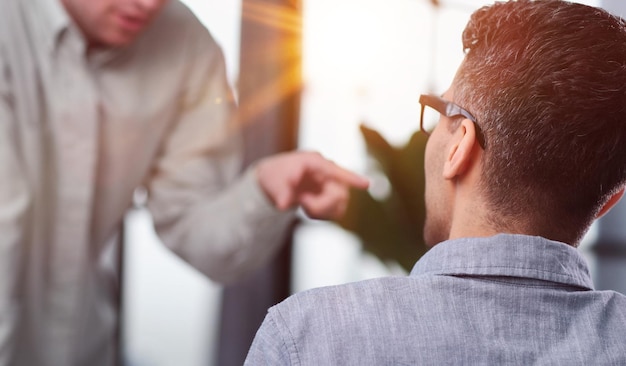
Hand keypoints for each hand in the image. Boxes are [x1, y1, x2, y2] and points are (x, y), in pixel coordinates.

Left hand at [255, 151, 369, 219]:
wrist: (275, 181)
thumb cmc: (275, 175)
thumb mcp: (272, 182)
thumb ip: (280, 193)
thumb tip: (283, 205)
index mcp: (314, 162)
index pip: (335, 171)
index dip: (352, 178)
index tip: (367, 184)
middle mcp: (327, 172)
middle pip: (338, 194)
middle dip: (322, 205)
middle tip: (303, 203)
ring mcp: (331, 184)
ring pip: (339, 205)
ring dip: (321, 211)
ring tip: (303, 203)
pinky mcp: (332, 196)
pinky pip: (336, 212)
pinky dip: (322, 215)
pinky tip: (308, 208)